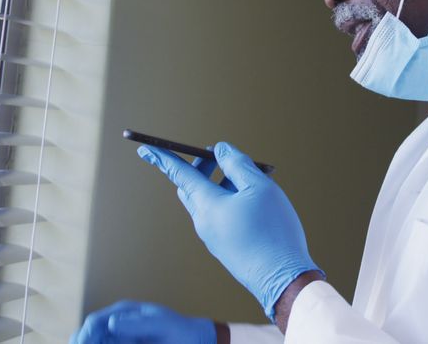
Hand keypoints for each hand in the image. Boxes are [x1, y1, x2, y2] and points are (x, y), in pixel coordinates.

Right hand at [70, 300, 216, 343]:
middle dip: (82, 342)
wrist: (193, 341)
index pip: (96, 322)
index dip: (86, 335)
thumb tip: (112, 323)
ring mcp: (120, 339)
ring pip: (96, 342)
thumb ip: (137, 324)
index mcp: (123, 313)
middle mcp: (117, 325)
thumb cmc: (179, 329)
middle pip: (89, 334)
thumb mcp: (160, 324)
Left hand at [138, 141, 322, 320]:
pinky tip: (254, 203)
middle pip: (192, 187)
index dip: (163, 157)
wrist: (282, 279)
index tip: (145, 148)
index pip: (179, 174)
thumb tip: (220, 150)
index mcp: (207, 204)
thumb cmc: (272, 230)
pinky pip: (219, 217)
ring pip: (208, 202)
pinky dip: (229, 201)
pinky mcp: (225, 248)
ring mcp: (213, 237)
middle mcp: (203, 221)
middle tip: (220, 156)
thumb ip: (238, 163)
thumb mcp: (259, 187)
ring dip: (221, 184)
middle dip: (201, 167)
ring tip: (250, 179)